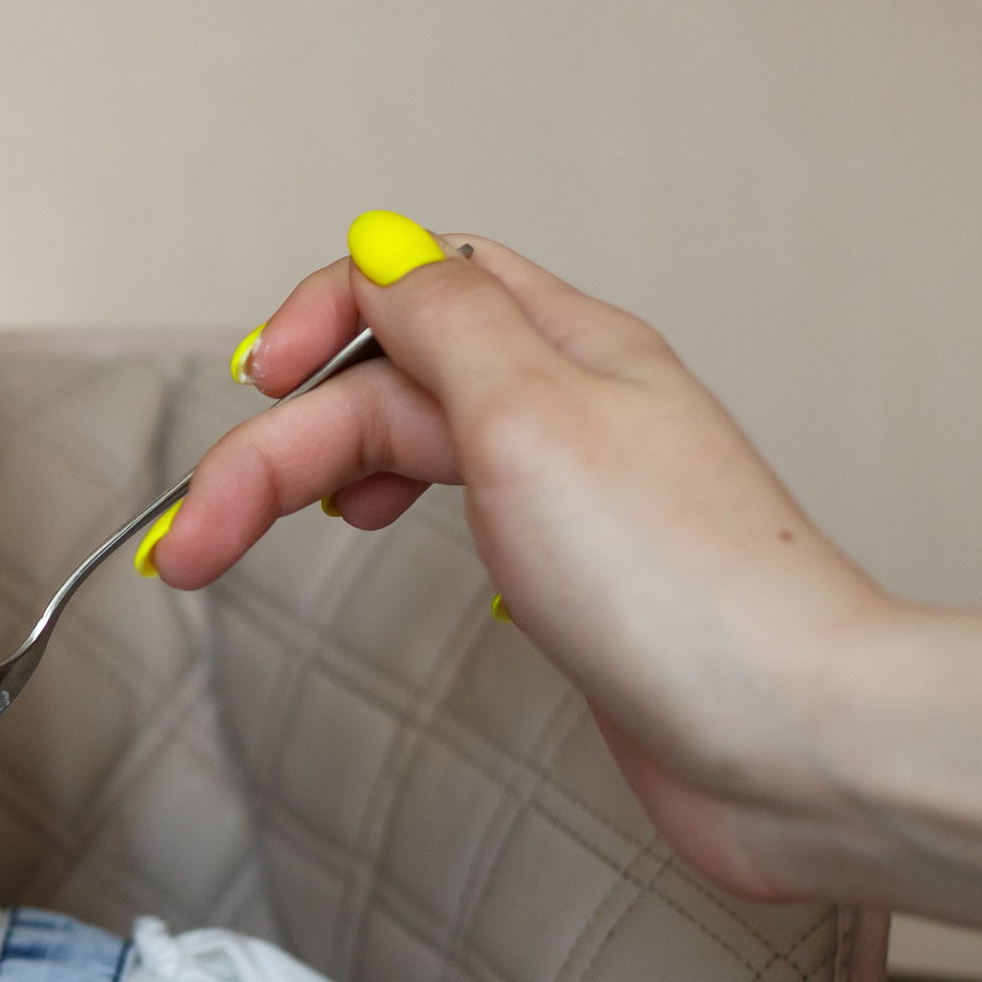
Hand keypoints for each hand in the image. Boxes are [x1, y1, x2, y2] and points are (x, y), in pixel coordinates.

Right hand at [149, 222, 981, 952]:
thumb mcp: (532, 416)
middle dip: (275, 449)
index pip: (409, 281)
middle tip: (196, 539)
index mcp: (567, 344)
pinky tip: (365, 538)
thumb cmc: (681, 590)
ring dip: (309, 482)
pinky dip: (379, 511)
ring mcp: (569, 492)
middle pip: (384, 383)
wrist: (785, 743)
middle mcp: (569, 405)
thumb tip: (381, 238)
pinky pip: (449, 507)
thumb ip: (447, 319)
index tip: (253, 385)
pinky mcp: (568, 574)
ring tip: (236, 546)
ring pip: (406, 445)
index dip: (314, 319)